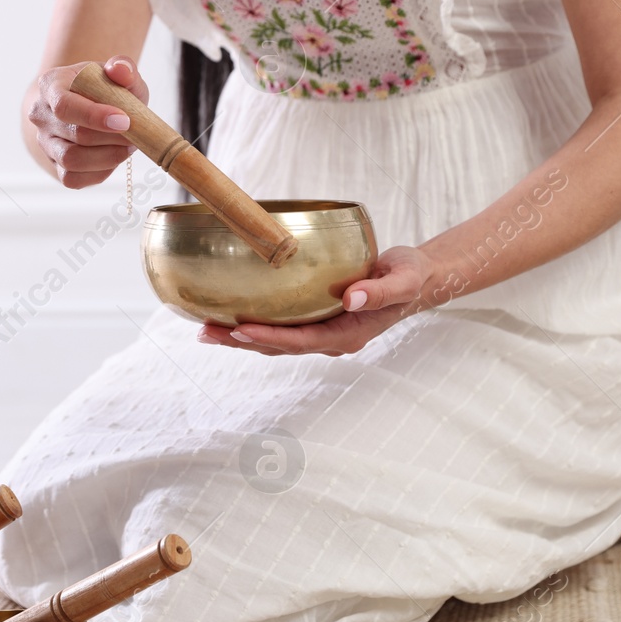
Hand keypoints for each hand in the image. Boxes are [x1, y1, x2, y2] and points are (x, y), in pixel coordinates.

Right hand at [27, 56, 147, 187]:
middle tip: (136, 132)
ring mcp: (45, 143)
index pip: (65, 105)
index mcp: (51, 85)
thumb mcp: (118, 72)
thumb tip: (119, 69)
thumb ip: (123, 66)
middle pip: (75, 135)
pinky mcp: (55, 165)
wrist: (93, 106)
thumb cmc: (105, 87)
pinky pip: (73, 179)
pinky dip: (100, 172)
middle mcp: (41, 115)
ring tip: (127, 145)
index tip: (125, 120)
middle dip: (112, 137)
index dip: (94, 116)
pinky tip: (113, 157)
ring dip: (108, 156)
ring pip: (72, 160)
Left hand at [198, 246, 435, 355]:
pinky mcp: (316, 321)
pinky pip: (281, 327)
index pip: (302, 341)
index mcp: (348, 334)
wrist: (417, 277)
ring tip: (204, 329)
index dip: (270, 338)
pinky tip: (229, 316)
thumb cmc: (410, 275)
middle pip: (279, 347)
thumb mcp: (403, 279)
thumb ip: (379, 291)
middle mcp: (331, 339)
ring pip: (275, 341)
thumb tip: (352, 298)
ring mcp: (322, 333)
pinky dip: (254, 325)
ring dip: (240, 337)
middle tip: (204, 332)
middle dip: (241, 342)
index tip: (240, 331)